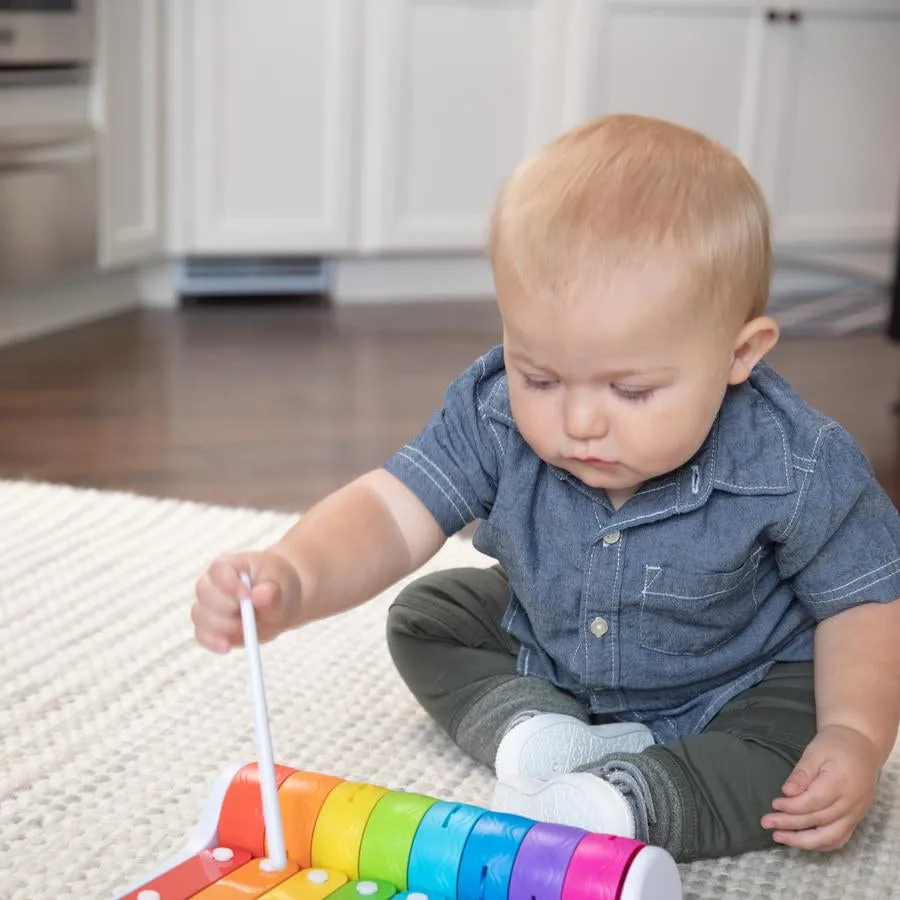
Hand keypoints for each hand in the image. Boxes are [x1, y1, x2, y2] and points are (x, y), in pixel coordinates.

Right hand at [192, 550, 302, 652]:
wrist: (280, 603)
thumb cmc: (278, 586)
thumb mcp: (283, 586)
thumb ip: (272, 591)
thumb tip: (260, 595)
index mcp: (231, 565)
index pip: (219, 569)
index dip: (229, 583)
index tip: (246, 595)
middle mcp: (213, 583)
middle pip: (205, 594)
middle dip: (226, 609)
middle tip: (247, 619)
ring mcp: (208, 605)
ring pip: (200, 615)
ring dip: (221, 628)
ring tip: (245, 630)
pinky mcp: (210, 626)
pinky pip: (202, 634)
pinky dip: (212, 642)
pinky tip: (226, 646)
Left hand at [761, 724, 881, 850]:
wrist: (861, 747)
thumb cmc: (834, 746)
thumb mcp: (815, 752)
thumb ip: (802, 774)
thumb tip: (787, 792)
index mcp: (841, 784)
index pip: (813, 802)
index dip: (792, 806)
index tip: (774, 804)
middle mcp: (851, 804)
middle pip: (819, 821)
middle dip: (790, 825)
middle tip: (767, 823)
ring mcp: (855, 814)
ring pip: (830, 837)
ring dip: (803, 841)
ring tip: (779, 837)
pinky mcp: (855, 819)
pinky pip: (839, 839)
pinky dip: (819, 844)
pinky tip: (800, 841)